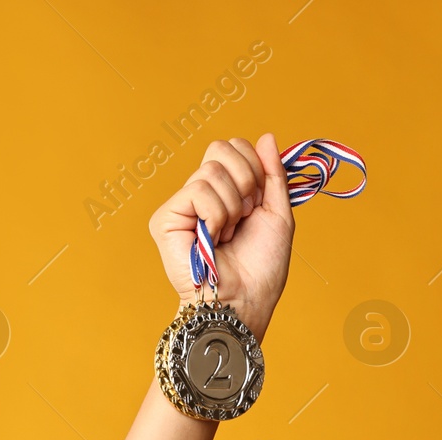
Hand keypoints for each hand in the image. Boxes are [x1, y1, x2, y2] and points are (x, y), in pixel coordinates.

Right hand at [148, 133, 294, 338]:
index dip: (255, 168)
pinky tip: (212, 238)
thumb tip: (266, 136)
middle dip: (246, 181)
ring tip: (227, 235)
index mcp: (224, 192)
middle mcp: (199, 195)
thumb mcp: (277, 213)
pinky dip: (216, 215)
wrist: (245, 302)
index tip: (257, 204)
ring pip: (211, 170)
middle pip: (221, 147)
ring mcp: (180, 207)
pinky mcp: (164, 219)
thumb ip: (273, 174)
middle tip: (243, 218)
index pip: (234, 146)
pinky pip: (197, 190)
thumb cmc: (261, 270)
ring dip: (232, 207)